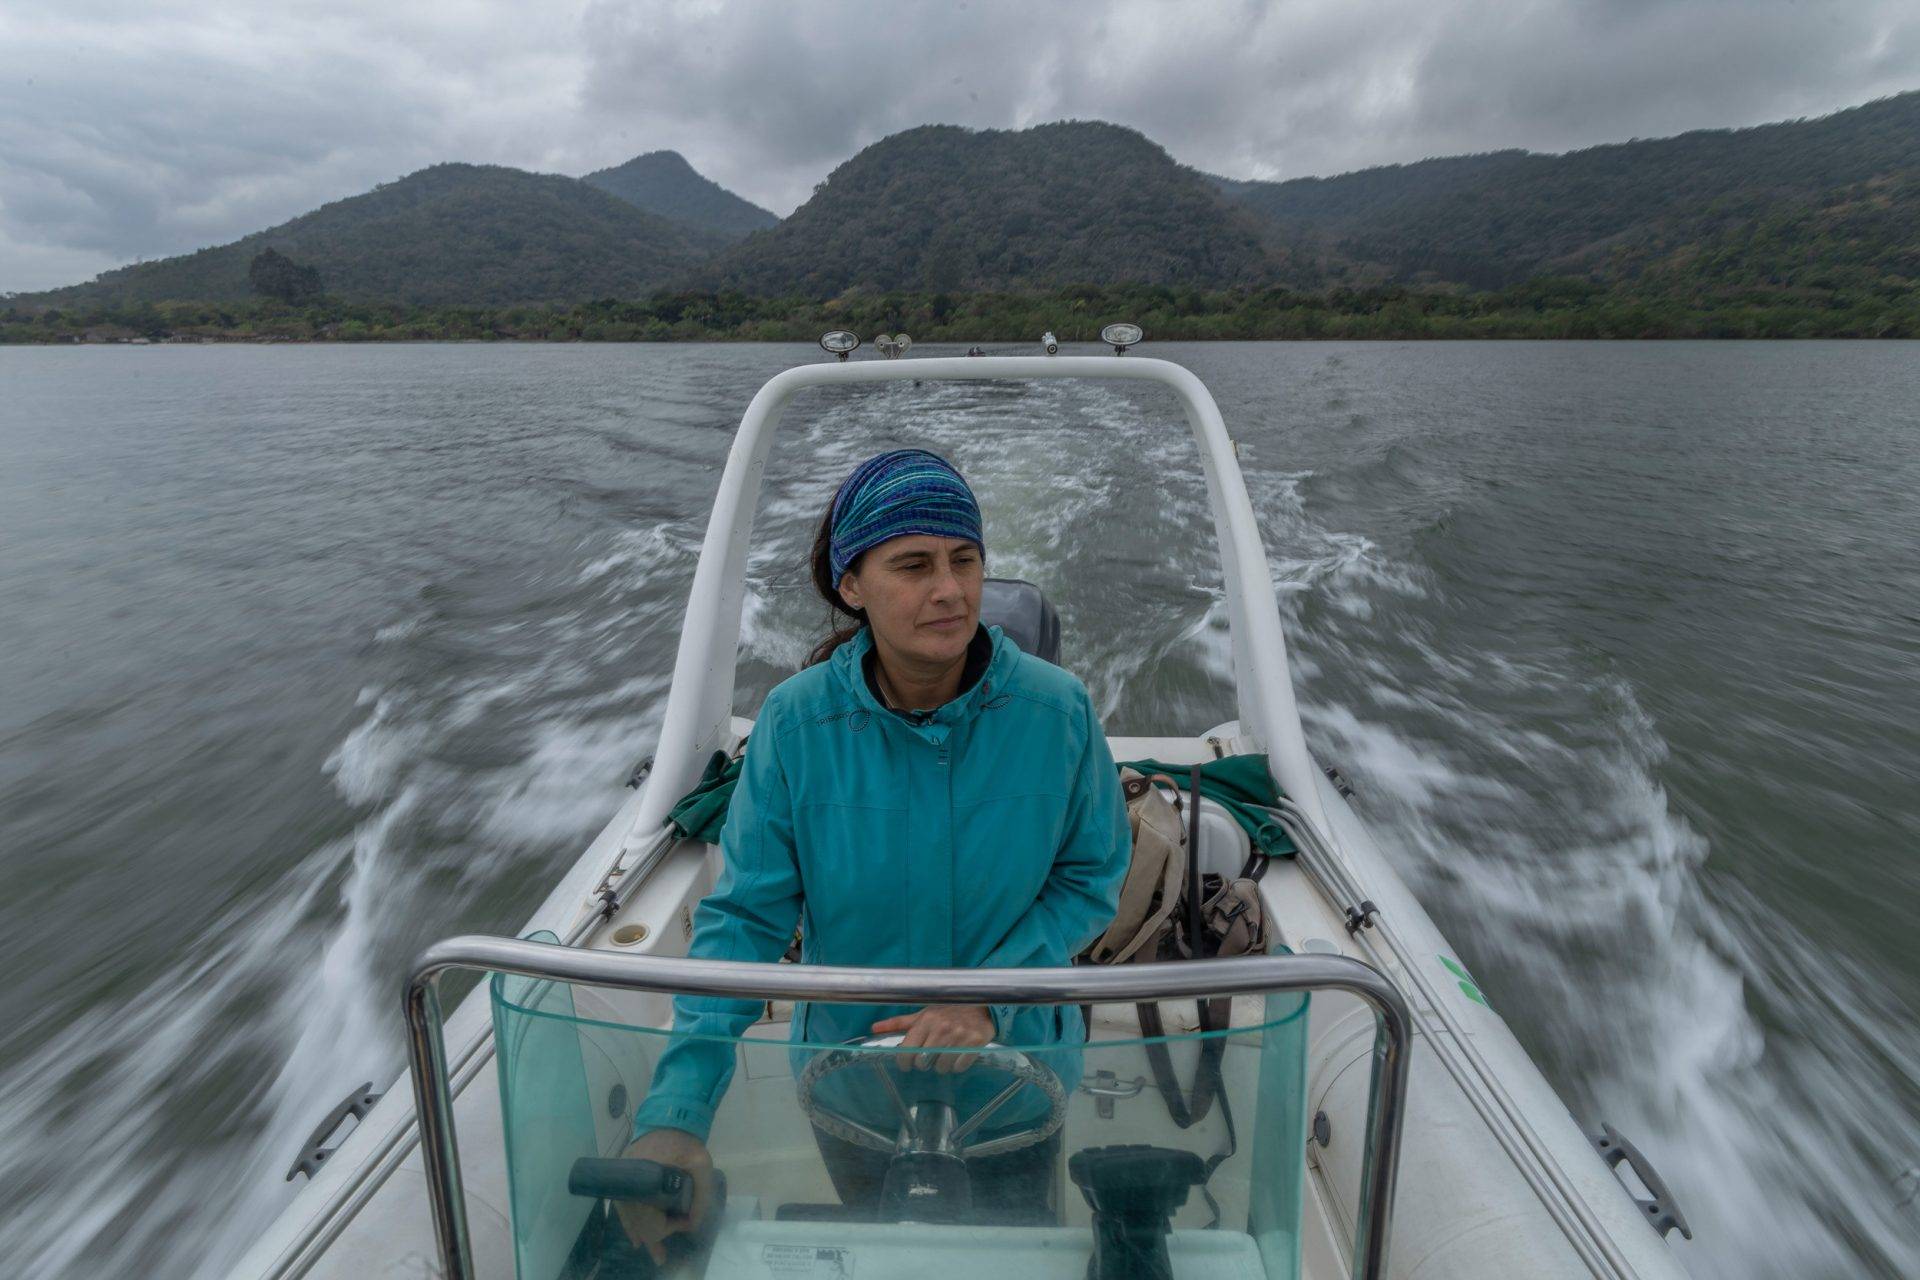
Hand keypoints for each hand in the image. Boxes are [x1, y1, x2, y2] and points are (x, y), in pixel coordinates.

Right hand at [611, 1128, 715, 1266]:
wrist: (670, 1117)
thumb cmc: (687, 1141)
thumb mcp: (702, 1165)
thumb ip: (701, 1195)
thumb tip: (692, 1225)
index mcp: (646, 1176)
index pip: (649, 1217)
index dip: (667, 1227)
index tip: (685, 1222)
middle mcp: (628, 1179)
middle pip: (637, 1219)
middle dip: (652, 1238)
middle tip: (661, 1256)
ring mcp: (622, 1177)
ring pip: (628, 1215)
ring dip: (640, 1233)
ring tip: (651, 1252)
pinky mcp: (622, 1174)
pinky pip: (623, 1205)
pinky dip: (629, 1222)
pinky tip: (635, 1236)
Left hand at [870, 1005, 995, 1073]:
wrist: (981, 1004)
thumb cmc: (948, 1010)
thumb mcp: (923, 1013)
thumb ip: (899, 1023)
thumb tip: (874, 1028)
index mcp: (926, 1020)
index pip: (906, 1051)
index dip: (904, 1062)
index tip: (906, 1064)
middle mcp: (942, 1028)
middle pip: (923, 1062)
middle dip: (923, 1063)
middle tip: (928, 1057)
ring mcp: (960, 1036)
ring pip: (941, 1067)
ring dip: (941, 1065)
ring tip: (945, 1054)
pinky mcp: (975, 1043)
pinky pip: (959, 1067)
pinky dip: (957, 1065)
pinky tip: (958, 1055)